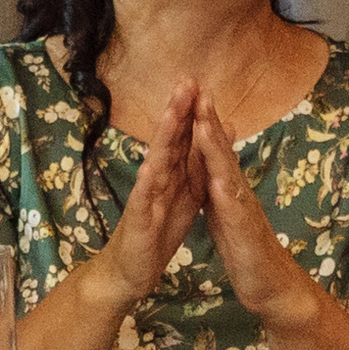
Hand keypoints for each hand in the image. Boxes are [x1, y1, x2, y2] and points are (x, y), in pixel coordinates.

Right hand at [93, 81, 204, 302]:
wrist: (133, 270)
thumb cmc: (158, 230)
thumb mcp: (186, 194)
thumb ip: (197, 164)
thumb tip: (215, 135)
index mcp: (170, 173)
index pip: (180, 136)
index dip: (188, 109)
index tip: (197, 80)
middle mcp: (156, 179)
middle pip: (167, 141)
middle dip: (176, 111)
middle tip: (184, 81)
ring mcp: (145, 197)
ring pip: (155, 162)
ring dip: (162, 137)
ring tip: (170, 111)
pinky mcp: (140, 220)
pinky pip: (143, 200)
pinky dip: (146, 184)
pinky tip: (149, 167)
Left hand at [189, 93, 313, 326]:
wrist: (271, 286)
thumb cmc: (248, 250)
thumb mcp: (228, 213)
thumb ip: (220, 187)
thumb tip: (210, 164)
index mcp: (229, 190)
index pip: (215, 151)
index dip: (205, 123)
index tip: (192, 95)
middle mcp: (239, 194)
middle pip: (223, 153)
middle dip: (211, 122)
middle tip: (200, 92)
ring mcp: (244, 212)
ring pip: (228, 175)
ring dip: (216, 150)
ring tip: (204, 125)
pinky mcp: (246, 235)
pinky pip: (235, 213)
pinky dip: (226, 196)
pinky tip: (217, 181)